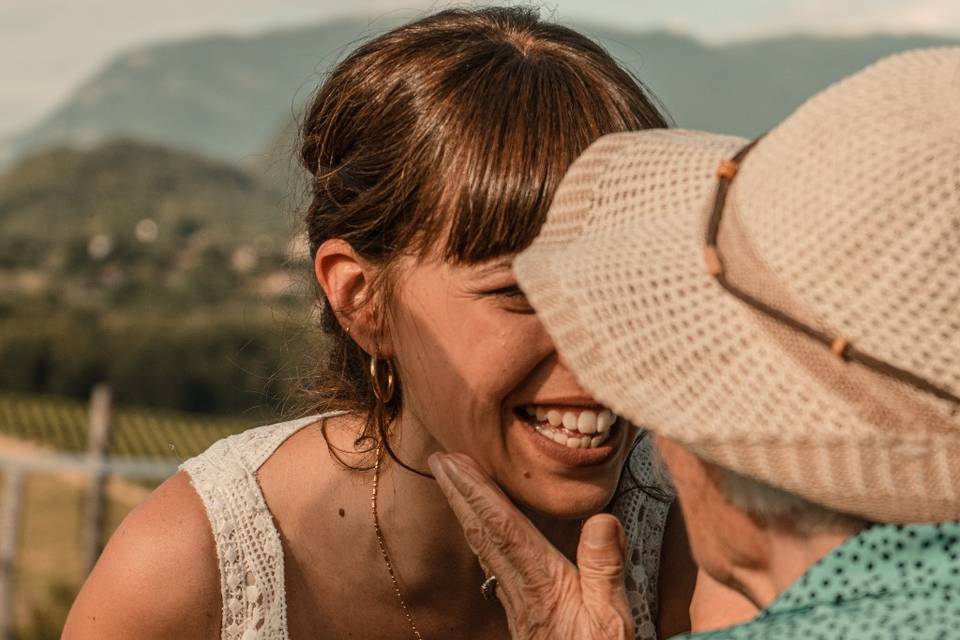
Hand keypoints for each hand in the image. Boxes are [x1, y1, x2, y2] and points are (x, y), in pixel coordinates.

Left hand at [428, 452, 633, 639]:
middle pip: (483, 531)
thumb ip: (607, 569)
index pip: (503, 528)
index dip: (477, 491)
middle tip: (439, 457)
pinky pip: (493, 561)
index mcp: (542, 582)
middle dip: (460, 491)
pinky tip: (478, 526)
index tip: (455, 463)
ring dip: (465, 508)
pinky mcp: (521, 608)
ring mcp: (517, 599)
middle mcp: (522, 587)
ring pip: (483, 545)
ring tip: (452, 479)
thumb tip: (602, 519)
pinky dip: (481, 533)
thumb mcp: (613, 619)